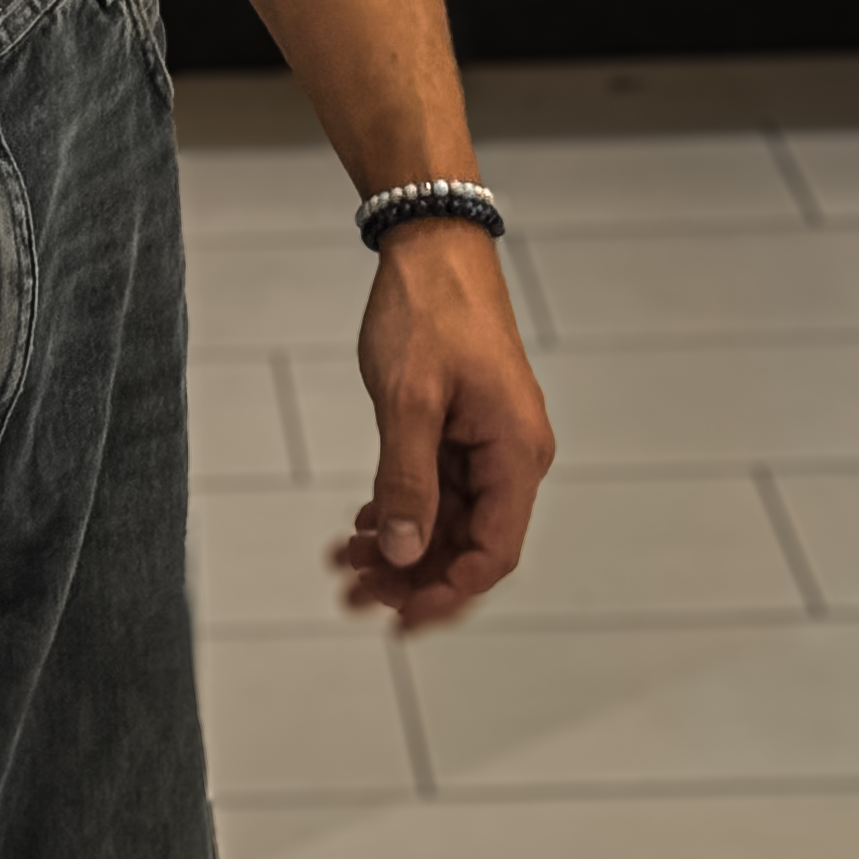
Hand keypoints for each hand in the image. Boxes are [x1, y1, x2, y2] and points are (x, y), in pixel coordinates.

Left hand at [330, 221, 553, 629]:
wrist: (431, 241)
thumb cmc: (428, 309)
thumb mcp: (409, 398)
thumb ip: (408, 480)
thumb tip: (406, 555)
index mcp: (515, 453)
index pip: (493, 553)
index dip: (447, 593)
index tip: (397, 617)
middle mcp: (511, 455)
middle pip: (468, 544)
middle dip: (412, 576)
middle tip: (351, 594)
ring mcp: (487, 441)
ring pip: (447, 519)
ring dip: (400, 546)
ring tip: (343, 563)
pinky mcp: (462, 426)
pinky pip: (437, 487)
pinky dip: (400, 508)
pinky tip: (360, 524)